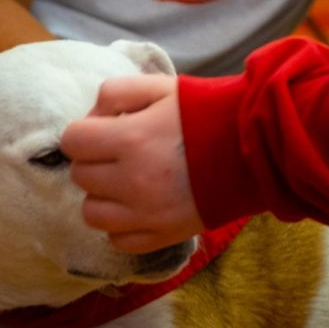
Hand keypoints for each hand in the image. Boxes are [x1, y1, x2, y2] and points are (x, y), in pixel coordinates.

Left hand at [60, 75, 203, 253]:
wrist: (256, 148)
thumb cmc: (206, 113)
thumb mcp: (161, 87)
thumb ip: (116, 93)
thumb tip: (92, 119)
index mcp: (129, 139)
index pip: (72, 141)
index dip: (85, 134)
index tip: (103, 133)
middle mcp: (132, 181)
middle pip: (80, 176)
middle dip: (94, 162)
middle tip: (120, 155)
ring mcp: (146, 214)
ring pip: (91, 213)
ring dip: (102, 197)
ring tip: (126, 184)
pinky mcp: (163, 235)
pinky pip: (118, 240)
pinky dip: (122, 227)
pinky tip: (138, 208)